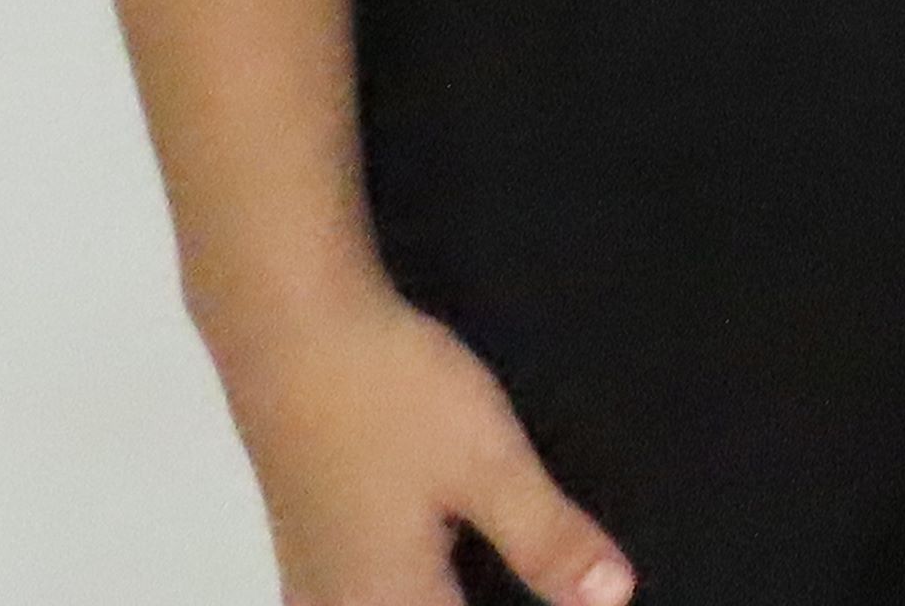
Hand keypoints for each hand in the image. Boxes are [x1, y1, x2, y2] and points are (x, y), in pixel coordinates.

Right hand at [214, 284, 628, 605]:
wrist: (291, 327)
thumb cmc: (390, 398)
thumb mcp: (488, 463)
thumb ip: (547, 539)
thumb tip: (614, 601)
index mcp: (386, 605)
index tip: (577, 595)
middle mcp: (340, 604)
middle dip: (495, 595)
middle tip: (553, 571)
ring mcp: (315, 574)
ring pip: (393, 603)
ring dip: (447, 589)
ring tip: (513, 568)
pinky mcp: (312, 536)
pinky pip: (370, 590)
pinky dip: (418, 583)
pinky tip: (448, 555)